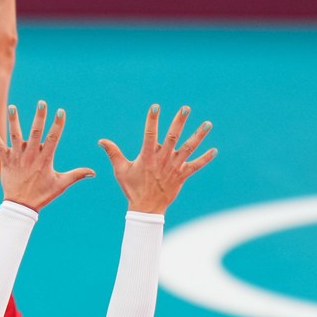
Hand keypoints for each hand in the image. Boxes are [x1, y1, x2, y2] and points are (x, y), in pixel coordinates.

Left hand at [0, 101, 94, 210]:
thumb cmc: (42, 195)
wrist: (21, 206)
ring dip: (14, 121)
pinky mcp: (6, 161)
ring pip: (15, 136)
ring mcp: (17, 158)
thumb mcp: (61, 185)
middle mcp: (31, 156)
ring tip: (13, 107)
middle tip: (41, 103)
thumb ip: (77, 175)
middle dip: (39, 117)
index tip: (61, 111)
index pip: (53, 138)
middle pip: (35, 132)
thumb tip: (93, 172)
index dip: (58, 124)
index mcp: (45, 159)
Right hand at [99, 104, 216, 214]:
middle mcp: (162, 159)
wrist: (146, 209)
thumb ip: (113, 153)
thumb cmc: (132, 188)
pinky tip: (215, 150)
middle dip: (179, 122)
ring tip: (208, 123)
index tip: (155, 107)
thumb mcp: (120, 170)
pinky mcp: (182, 176)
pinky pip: (196, 166)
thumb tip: (101, 140)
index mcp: (147, 156)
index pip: (150, 134)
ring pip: (188, 148)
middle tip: (186, 108)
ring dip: (198, 136)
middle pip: (173, 137)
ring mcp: (174, 167)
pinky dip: (205, 158)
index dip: (152, 120)